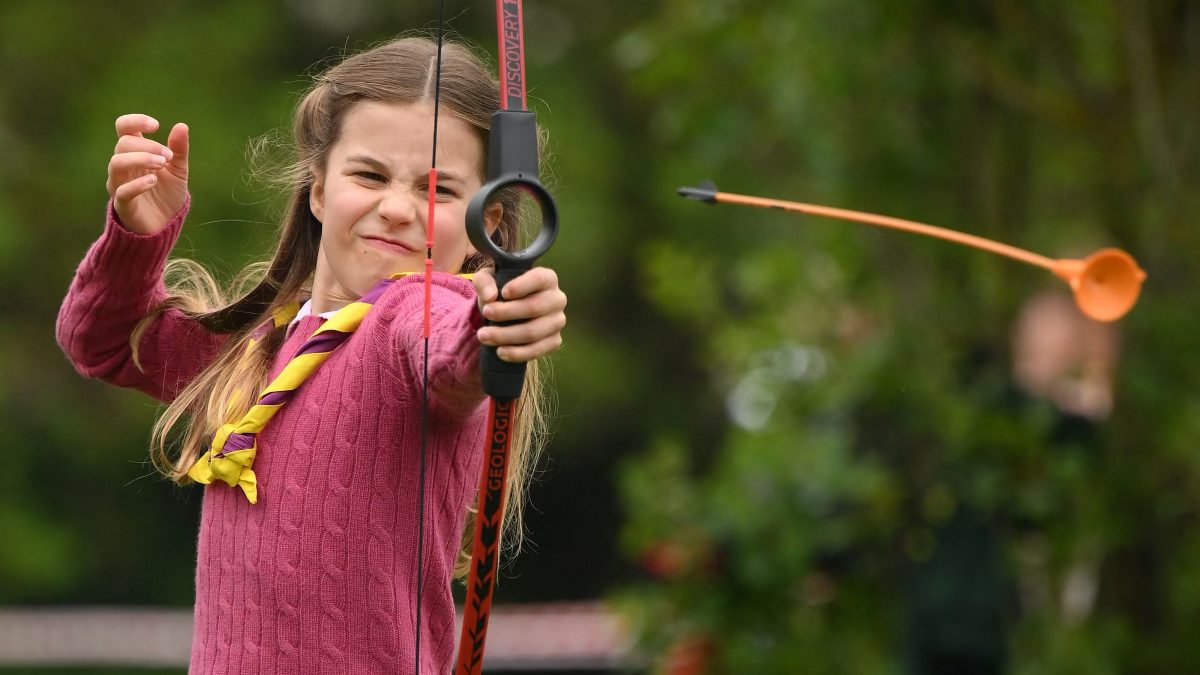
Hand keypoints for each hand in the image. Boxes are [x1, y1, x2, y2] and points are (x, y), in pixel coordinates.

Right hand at [106, 114, 189, 234]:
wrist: (166, 224)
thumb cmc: (168, 193)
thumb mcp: (179, 170)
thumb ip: (179, 149)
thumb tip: (182, 126)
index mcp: (135, 153)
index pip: (123, 128)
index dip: (135, 121)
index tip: (156, 125)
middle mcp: (123, 166)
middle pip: (123, 144)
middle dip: (148, 146)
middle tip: (168, 157)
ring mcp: (119, 184)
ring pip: (116, 163)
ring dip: (140, 159)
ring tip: (162, 163)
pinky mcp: (122, 205)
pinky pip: (122, 191)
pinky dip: (137, 184)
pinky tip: (153, 180)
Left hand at [473, 267, 566, 362]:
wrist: (509, 314)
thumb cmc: (500, 291)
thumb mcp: (488, 280)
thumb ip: (484, 282)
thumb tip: (490, 297)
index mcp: (547, 278)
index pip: (539, 279)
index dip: (521, 286)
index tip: (503, 293)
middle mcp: (558, 299)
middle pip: (534, 307)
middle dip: (506, 313)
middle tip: (485, 313)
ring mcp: (558, 321)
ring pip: (533, 332)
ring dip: (505, 336)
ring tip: (484, 336)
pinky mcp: (555, 341)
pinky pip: (537, 350)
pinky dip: (516, 353)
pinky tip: (500, 351)